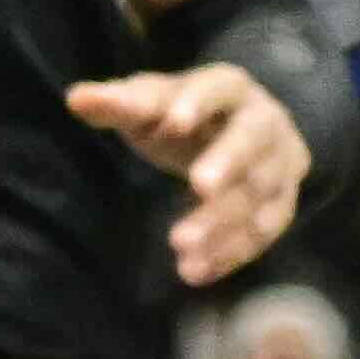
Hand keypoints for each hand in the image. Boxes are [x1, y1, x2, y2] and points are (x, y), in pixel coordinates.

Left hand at [63, 62, 313, 287]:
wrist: (235, 136)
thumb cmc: (184, 116)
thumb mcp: (151, 105)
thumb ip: (119, 104)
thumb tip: (76, 99)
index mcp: (230, 87)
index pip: (218, 87)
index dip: (199, 103)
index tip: (173, 122)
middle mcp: (265, 121)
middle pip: (252, 139)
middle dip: (228, 162)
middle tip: (199, 185)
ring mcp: (281, 163)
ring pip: (258, 192)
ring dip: (222, 221)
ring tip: (180, 246)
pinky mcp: (283, 203)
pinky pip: (264, 231)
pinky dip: (231, 253)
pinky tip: (196, 271)